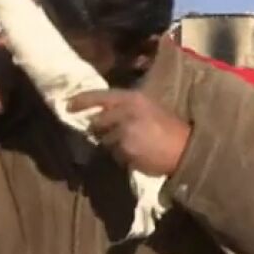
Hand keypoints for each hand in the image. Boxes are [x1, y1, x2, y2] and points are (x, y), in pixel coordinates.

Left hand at [67, 89, 190, 175]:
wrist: (185, 149)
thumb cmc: (170, 128)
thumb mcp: (149, 108)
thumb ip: (127, 109)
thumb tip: (104, 113)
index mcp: (132, 99)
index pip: (100, 97)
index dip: (82, 101)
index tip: (68, 105)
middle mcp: (124, 114)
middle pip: (97, 123)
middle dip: (100, 130)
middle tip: (113, 134)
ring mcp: (123, 134)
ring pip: (105, 141)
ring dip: (114, 145)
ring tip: (134, 145)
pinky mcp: (125, 152)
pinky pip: (115, 155)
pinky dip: (123, 156)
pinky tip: (138, 154)